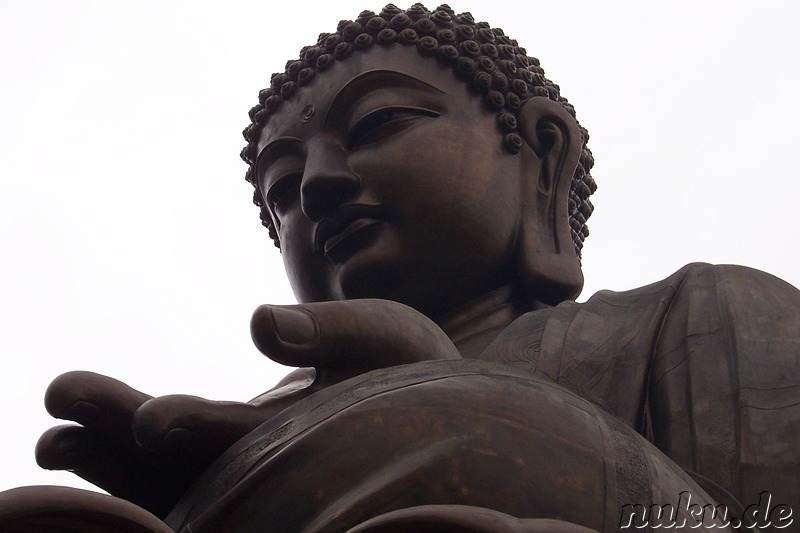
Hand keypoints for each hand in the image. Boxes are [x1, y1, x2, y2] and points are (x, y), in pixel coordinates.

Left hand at [36, 299, 458, 516]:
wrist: (426, 405)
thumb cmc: (416, 368)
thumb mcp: (388, 335)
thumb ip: (330, 331)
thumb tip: (259, 322)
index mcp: (311, 444)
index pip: (243, 446)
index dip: (196, 429)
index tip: (150, 415)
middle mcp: (270, 470)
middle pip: (187, 470)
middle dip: (121, 444)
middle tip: (58, 410)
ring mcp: (247, 468)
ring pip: (168, 478)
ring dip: (109, 458)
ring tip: (52, 438)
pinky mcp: (235, 455)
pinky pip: (172, 464)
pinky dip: (125, 452)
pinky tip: (80, 429)